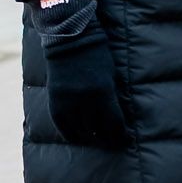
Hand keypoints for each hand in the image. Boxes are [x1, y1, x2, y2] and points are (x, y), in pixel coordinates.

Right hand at [34, 0, 128, 147]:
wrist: (70, 40)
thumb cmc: (97, 55)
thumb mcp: (111, 76)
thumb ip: (112, 98)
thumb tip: (116, 120)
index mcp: (103, 92)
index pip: (115, 124)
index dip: (121, 135)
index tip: (126, 139)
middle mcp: (85, 100)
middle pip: (98, 131)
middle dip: (107, 139)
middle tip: (113, 142)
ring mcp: (68, 100)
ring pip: (79, 131)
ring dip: (89, 138)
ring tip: (96, 140)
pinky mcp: (55, 100)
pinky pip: (62, 125)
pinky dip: (70, 133)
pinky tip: (77, 137)